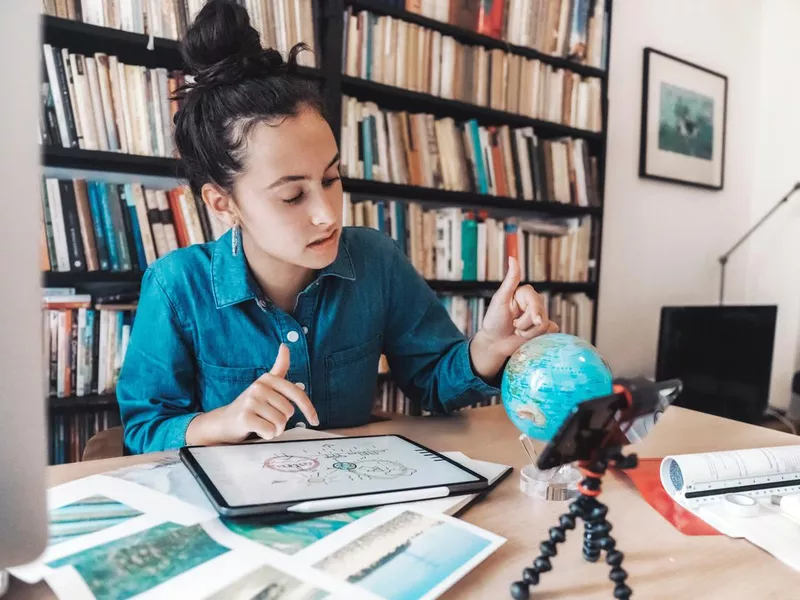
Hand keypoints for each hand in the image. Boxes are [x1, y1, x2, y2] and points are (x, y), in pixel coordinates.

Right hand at [186, 344, 318, 445]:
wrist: (224, 421)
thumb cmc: (250, 404)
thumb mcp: (265, 384)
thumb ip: (279, 368)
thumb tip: (285, 346)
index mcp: (268, 378)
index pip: (297, 394)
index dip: (309, 409)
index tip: (315, 420)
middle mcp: (259, 387)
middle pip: (289, 412)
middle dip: (282, 421)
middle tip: (268, 419)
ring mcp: (251, 401)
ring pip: (280, 423)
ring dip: (274, 429)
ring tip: (262, 424)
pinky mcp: (245, 417)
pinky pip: (270, 431)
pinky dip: (267, 435)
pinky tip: (257, 430)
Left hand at [469, 257, 558, 379]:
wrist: (495, 342)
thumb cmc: (494, 320)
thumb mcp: (500, 299)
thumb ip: (510, 280)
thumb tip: (512, 257)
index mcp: (525, 293)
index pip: (536, 301)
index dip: (529, 314)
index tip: (515, 322)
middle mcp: (534, 303)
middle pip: (541, 315)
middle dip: (525, 325)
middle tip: (513, 326)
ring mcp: (540, 316)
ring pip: (545, 326)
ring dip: (528, 333)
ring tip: (517, 332)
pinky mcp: (544, 329)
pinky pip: (551, 331)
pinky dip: (537, 337)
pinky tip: (528, 336)